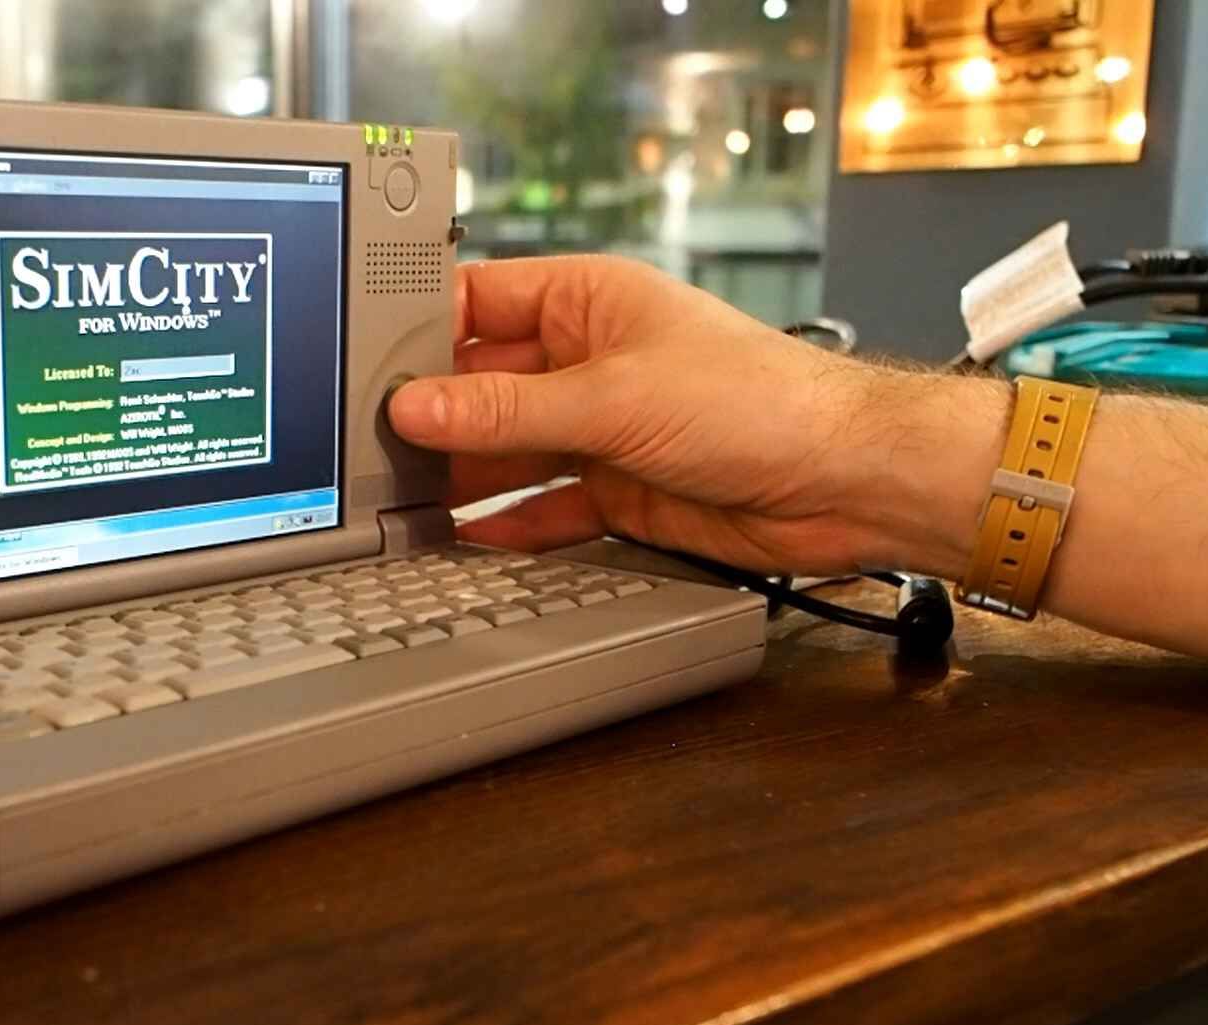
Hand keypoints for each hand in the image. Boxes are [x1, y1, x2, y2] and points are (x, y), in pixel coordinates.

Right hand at [387, 255, 1002, 577]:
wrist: (845, 481)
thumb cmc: (760, 401)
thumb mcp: (614, 398)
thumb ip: (508, 408)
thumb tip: (420, 407)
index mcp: (585, 301)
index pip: (475, 302)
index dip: (418, 331)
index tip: (362, 368)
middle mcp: (587, 359)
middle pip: (481, 384)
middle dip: (432, 416)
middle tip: (367, 449)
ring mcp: (600, 427)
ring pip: (506, 450)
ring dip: (461, 476)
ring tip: (398, 502)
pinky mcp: (617, 490)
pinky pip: (541, 506)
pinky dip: (506, 524)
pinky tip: (462, 539)